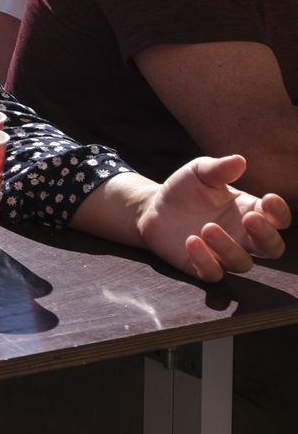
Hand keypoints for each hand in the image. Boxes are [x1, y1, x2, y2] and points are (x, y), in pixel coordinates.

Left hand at [136, 156, 290, 282]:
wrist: (153, 207)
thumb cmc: (185, 188)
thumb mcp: (199, 172)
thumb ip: (219, 169)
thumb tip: (239, 160)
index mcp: (250, 211)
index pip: (278, 218)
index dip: (280, 212)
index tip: (269, 198)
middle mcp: (243, 237)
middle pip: (272, 247)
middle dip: (266, 235)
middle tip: (250, 218)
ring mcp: (224, 254)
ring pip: (242, 262)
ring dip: (228, 247)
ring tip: (207, 227)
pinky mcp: (202, 266)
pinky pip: (213, 273)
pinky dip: (205, 261)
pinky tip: (191, 241)